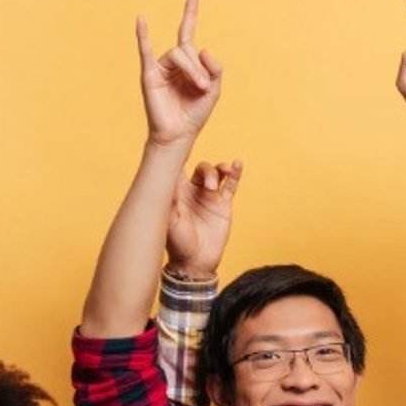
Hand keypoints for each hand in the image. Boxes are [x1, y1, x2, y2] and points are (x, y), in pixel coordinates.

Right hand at [136, 0, 222, 148]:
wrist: (179, 134)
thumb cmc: (194, 114)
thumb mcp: (214, 90)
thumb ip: (214, 68)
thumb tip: (203, 49)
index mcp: (188, 63)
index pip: (188, 33)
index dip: (190, 12)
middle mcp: (173, 62)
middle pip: (188, 49)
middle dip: (200, 68)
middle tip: (204, 87)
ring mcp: (160, 67)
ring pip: (178, 54)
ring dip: (192, 70)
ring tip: (198, 88)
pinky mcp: (150, 75)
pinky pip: (145, 51)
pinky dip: (143, 35)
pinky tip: (142, 19)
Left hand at [166, 160, 241, 277]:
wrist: (194, 263)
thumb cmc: (177, 244)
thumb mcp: (169, 220)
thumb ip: (171, 200)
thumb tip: (168, 178)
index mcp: (178, 191)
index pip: (179, 166)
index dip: (182, 154)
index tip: (184, 142)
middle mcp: (193, 190)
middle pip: (201, 168)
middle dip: (206, 170)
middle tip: (208, 185)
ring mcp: (209, 197)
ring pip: (216, 173)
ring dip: (219, 171)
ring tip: (221, 178)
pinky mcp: (223, 205)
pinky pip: (231, 186)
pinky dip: (235, 174)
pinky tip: (237, 164)